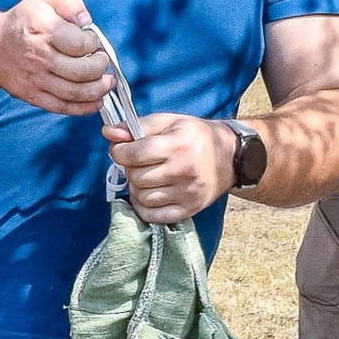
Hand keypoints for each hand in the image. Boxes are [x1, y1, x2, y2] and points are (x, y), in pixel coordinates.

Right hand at [0, 0, 113, 114]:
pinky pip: (62, 107)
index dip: (93, 43)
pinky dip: (84, 108)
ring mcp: (35, 79)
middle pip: (80, 71)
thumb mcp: (44, 0)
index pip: (79, 44)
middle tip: (102, 61)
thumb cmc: (23, 23)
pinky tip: (96, 100)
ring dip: (98, 89)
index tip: (93, 41)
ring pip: (75, 92)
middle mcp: (39, 57)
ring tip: (107, 82)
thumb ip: (70, 3)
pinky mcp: (33, 96)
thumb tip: (86, 21)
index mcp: (43, 30)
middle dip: (100, 67)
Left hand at [107, 112, 232, 221]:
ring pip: (142, 197)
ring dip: (137, 187)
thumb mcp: (168, 122)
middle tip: (138, 162)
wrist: (230, 156)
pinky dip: (143, 206)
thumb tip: (108, 133)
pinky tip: (149, 193)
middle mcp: (184, 170)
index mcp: (178, 145)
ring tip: (147, 176)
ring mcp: (187, 193)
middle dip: (130, 169)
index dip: (119, 151)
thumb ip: (136, 127)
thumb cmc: (195, 136)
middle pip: (136, 177)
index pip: (134, 154)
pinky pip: (153, 216)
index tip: (121, 149)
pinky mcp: (189, 209)